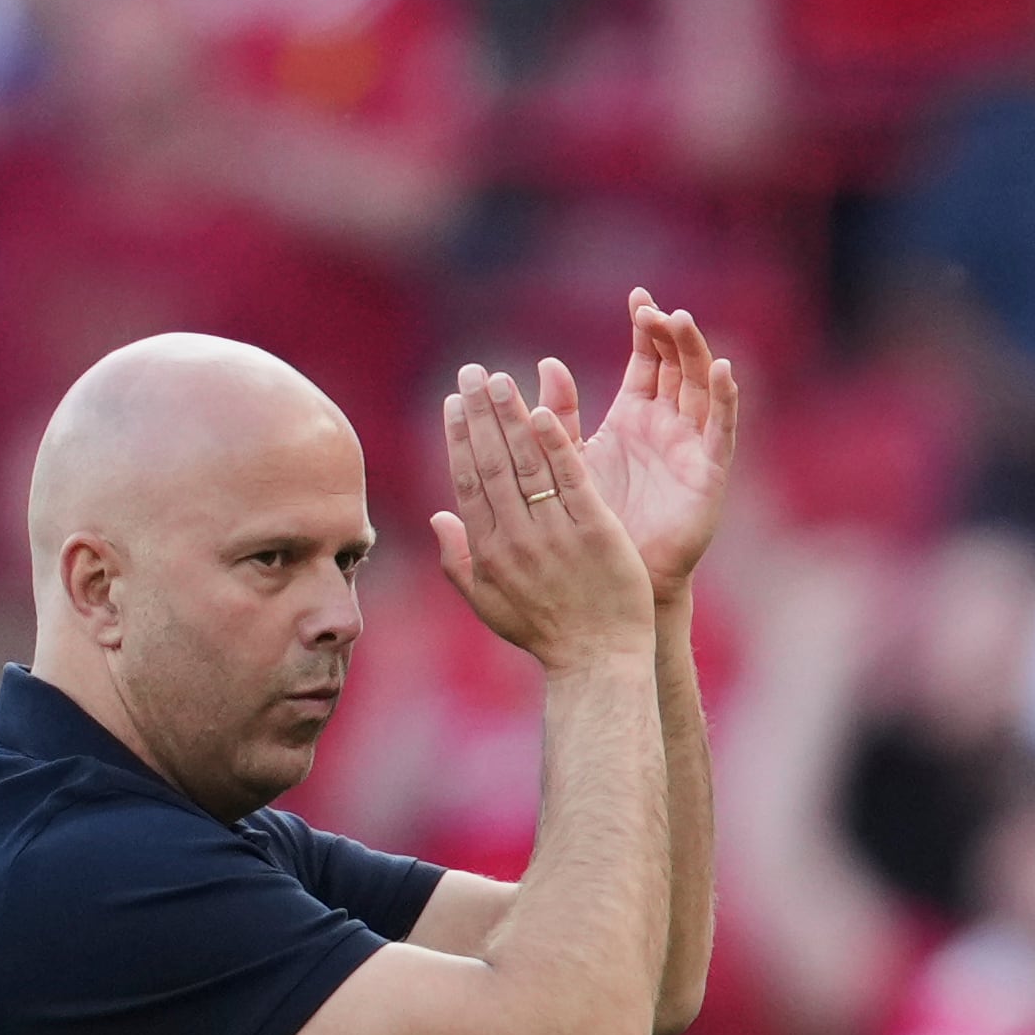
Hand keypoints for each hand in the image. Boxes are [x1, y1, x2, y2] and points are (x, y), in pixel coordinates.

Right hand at [431, 362, 656, 673]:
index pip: (468, 482)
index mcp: (488, 551)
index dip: (459, 438)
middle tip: (472, 372)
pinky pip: (571, 480)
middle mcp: (516, 539)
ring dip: (511, 418)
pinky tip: (543, 412)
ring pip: (526, 465)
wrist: (598, 661)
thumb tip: (436, 517)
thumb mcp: (489, 606)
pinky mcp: (594, 532)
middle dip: (478, 414)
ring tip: (501, 380)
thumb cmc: (546, 635)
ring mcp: (554, 534)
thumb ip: (459, 562)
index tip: (453, 402)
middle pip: (492, 464)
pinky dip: (556, 445)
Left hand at [568, 292, 742, 604]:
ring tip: (682, 321)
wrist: (616, 579)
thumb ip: (559, 415)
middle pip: (678, 366)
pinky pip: (721, 431)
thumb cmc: (591, 525)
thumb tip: (546, 363)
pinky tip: (723, 369)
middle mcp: (668, 426)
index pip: (647, 360)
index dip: (646, 329)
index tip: (638, 296)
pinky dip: (727, 399)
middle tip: (654, 308)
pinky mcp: (709, 475)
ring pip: (702, 388)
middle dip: (670, 334)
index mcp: (635, 417)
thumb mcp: (567, 459)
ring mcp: (692, 448)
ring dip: (696, 353)